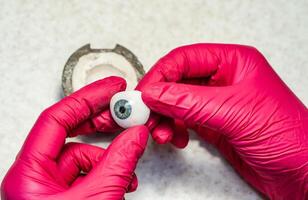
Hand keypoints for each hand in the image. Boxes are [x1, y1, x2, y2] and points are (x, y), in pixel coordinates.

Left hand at [1, 77, 148, 199]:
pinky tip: (123, 178)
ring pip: (82, 157)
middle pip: (68, 133)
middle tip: (121, 111)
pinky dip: (108, 171)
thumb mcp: (97, 197)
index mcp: (29, 175)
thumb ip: (119, 162)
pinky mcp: (65, 197)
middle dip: (99, 121)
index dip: (86, 99)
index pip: (56, 119)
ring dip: (110, 155)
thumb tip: (135, 135)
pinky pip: (86, 173)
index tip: (109, 89)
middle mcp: (36, 179)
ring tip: (129, 156)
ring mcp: (50, 189)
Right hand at [137, 44, 307, 198]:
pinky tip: (176, 138)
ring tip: (161, 131)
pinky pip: (184, 119)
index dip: (161, 74)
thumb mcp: (233, 112)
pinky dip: (175, 128)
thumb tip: (155, 92)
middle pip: (178, 81)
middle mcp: (223, 79)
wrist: (300, 173)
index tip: (145, 93)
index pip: (185, 59)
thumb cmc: (287, 136)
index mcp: (233, 62)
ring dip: (164, 116)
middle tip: (146, 114)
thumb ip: (188, 101)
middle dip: (160, 98)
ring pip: (178, 102)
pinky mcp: (213, 123)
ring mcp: (217, 102)